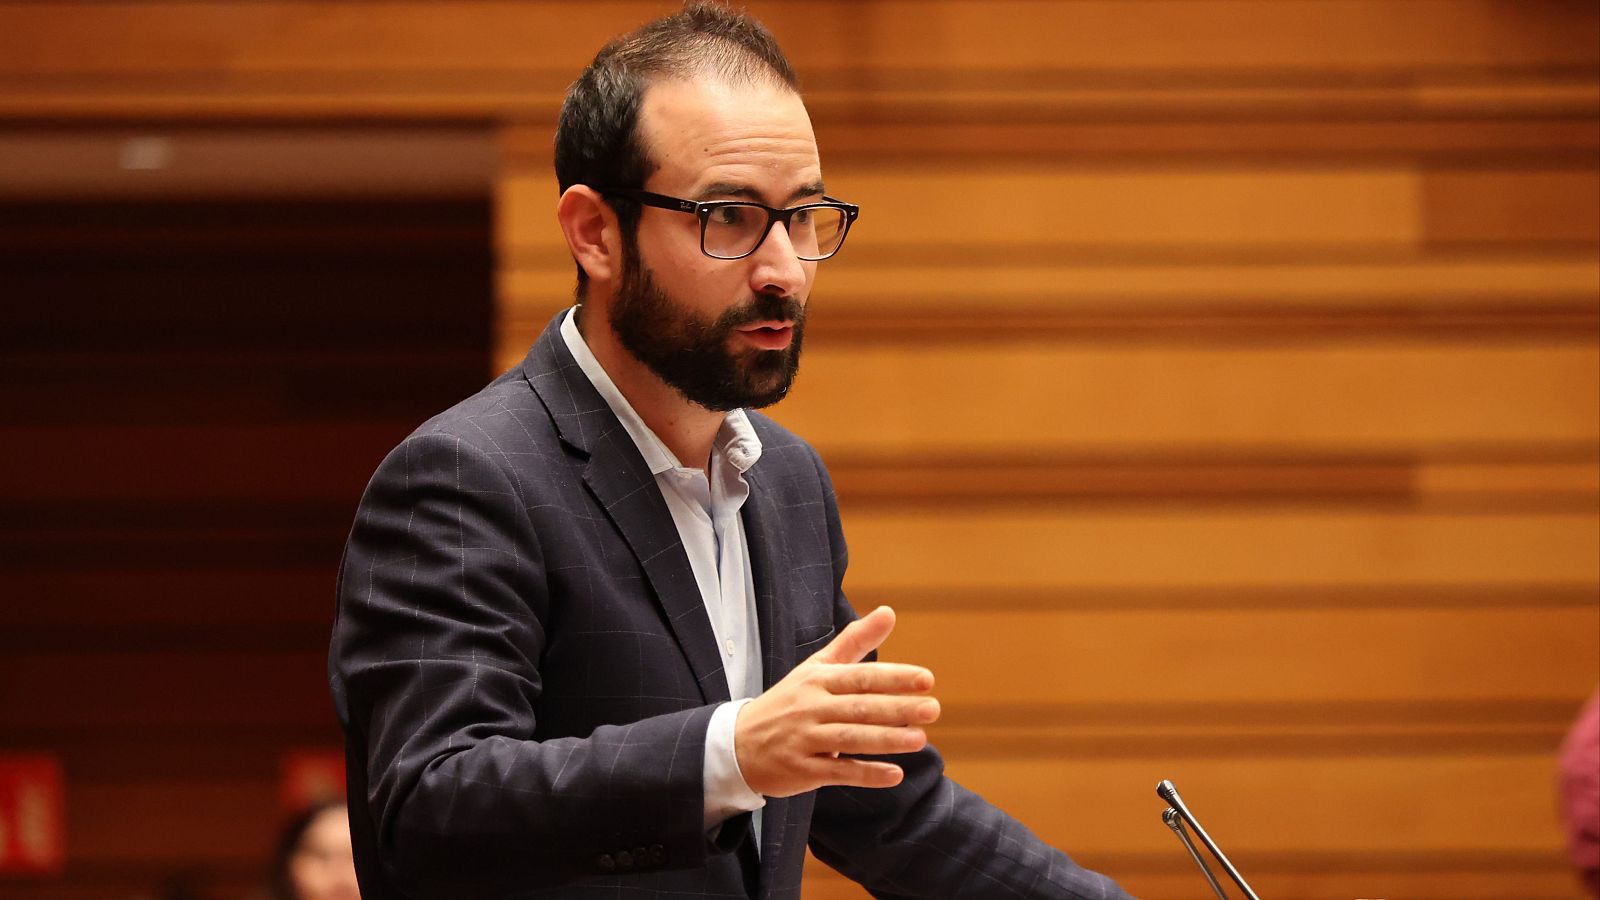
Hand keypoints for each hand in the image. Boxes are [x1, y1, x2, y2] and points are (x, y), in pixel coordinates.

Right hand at [733, 606, 939, 797]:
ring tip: (920, 740)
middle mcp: (810, 707)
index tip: (927, 680)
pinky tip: (895, 775)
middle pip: (859, 707)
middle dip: (897, 708)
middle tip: (933, 709)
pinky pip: (837, 771)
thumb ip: (855, 642)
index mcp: (817, 680)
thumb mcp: (816, 668)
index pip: (860, 677)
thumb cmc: (788, 702)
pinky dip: (866, 774)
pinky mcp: (800, 769)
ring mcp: (804, 739)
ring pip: (850, 739)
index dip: (893, 678)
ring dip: (886, 740)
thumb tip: (889, 611)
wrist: (738, 743)